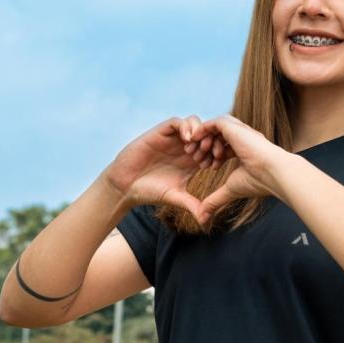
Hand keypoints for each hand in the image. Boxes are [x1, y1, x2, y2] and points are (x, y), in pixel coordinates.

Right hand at [101, 115, 230, 220]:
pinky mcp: (160, 133)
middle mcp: (184, 147)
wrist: (125, 186)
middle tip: (208, 155)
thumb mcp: (175, 197)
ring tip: (195, 149)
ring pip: (194, 123)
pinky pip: (177, 122)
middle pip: (207, 133)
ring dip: (200, 133)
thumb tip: (206, 220)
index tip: (214, 166)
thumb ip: (191, 204)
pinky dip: (186, 127)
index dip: (218, 154)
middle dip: (211, 141)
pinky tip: (187, 141)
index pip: (213, 149)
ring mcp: (172, 139)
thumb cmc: (149, 192)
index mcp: (191, 161)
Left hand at [187, 114, 288, 224]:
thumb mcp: (230, 190)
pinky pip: (214, 123)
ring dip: (202, 138)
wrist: (272, 173)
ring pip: (215, 128)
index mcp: (246, 151)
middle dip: (204, 147)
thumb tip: (203, 218)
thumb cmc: (258, 182)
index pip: (225, 148)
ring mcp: (239, 132)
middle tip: (193, 157)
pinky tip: (195, 140)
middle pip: (219, 137)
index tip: (203, 166)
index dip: (212, 156)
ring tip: (193, 151)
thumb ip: (215, 200)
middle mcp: (243, 139)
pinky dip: (203, 129)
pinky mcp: (234, 128)